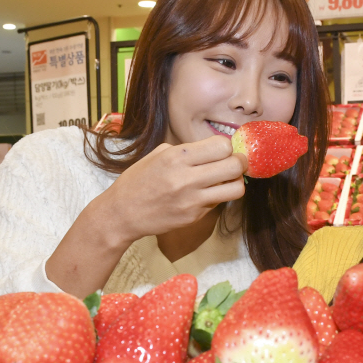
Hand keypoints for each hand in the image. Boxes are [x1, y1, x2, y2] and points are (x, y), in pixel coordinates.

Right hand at [98, 135, 247, 244]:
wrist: (123, 213)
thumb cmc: (139, 180)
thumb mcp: (158, 155)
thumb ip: (187, 151)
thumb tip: (214, 149)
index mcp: (177, 157)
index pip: (221, 146)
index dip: (227, 147)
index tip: (223, 150)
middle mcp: (187, 178)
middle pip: (234, 165)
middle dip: (240, 162)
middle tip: (236, 162)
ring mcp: (193, 200)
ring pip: (236, 189)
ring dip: (236, 182)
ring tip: (228, 180)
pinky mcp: (195, 216)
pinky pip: (219, 203)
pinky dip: (219, 196)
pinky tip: (207, 193)